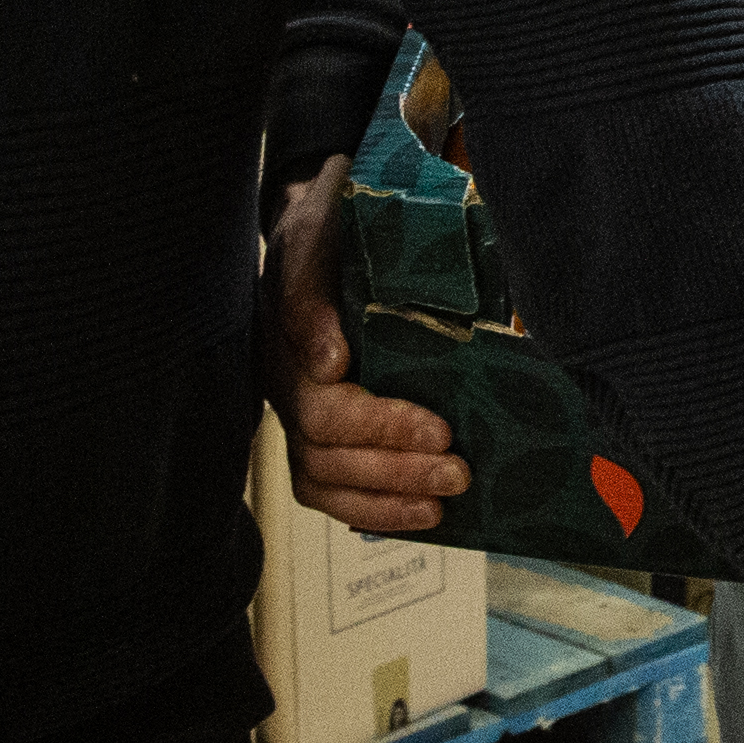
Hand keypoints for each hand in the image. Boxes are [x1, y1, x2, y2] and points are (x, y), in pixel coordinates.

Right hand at [265, 152, 463, 534]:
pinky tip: (422, 516)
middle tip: (458, 465)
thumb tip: (330, 363)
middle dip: (395, 460)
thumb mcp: (324, 230)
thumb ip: (316, 291)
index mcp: (287, 332)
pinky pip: (328, 490)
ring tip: (445, 497)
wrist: (325, 226)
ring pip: (322, 473)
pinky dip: (372, 510)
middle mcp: (285, 378)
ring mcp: (296, 410)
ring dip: (386, 495)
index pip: (320, 396)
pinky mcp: (316, 436)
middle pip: (324, 439)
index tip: (437, 427)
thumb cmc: (333, 227)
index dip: (378, 420)